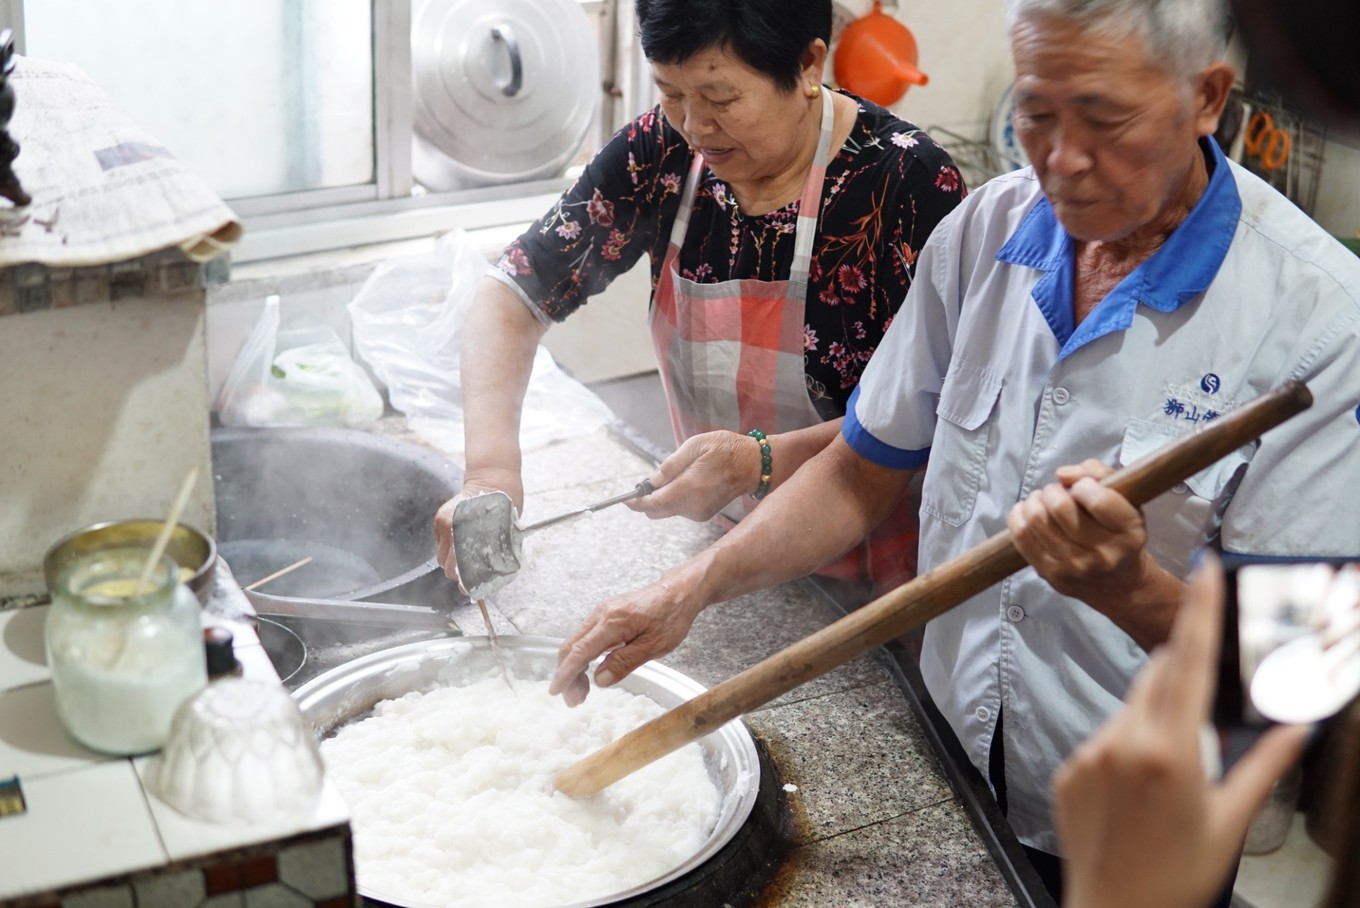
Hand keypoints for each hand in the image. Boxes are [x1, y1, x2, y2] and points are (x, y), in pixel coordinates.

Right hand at [433, 468, 523, 581]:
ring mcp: (443, 523)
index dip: (467, 580)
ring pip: (441, 557)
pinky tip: (462, 544)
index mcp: (465, 531)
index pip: (459, 567)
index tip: (474, 587)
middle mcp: (450, 527)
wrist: (493, 477)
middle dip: (458, 574)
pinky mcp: (440, 519)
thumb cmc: (504, 504)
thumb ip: (494, 551)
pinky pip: (441, 543)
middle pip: (447, 566)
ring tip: (467, 561)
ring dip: (452, 562)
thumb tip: (494, 575)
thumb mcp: (504, 530)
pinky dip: (449, 548)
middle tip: (472, 576)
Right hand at [548, 573, 706, 705]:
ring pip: (577, 643)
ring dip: (575, 668)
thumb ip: (625, 662)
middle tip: (574, 700)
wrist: (678, 591)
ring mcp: (602, 613)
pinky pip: (586, 638)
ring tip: (582, 692)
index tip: (555, 691)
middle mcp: (601, 614)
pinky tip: (591, 672)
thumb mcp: (654, 645)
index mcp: (612, 622)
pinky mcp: (606, 615)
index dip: (566, 674)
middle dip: (567, 675)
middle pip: (571, 647)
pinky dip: (583, 657)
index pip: (580, 651)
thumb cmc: (671, 616)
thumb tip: (600, 679)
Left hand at [627, 430, 759, 521]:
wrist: (754, 465)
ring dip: (663, 497)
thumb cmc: (726, 449)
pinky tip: (689, 482)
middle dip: (648, 499)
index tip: (625, 498)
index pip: (654, 503)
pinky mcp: (703, 515)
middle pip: (656, 511)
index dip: (636, 502)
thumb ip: (671, 465)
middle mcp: (692, 506)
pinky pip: (680, 510)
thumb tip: (651, 481)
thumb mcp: (696, 446)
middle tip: (651, 481)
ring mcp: (698, 513)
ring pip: (667, 511)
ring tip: (680, 475)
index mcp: (689, 487)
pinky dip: (675, 499)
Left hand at [1008, 459, 1174, 641]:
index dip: (1084, 485)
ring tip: (1042, 501)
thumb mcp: (1127, 500)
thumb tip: (1062, 475)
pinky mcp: (1050, 574)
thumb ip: (1099, 474)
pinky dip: (1018, 516)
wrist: (1119, 585)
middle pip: (1060, 508)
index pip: (1099, 501)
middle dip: (1053, 491)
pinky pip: (1022, 538)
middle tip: (1056, 493)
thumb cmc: (1120, 535)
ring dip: (1034, 501)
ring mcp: (1074, 566)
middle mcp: (1103, 554)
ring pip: (1037, 520)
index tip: (1082, 487)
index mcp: (1129, 532)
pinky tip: (1026, 512)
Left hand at [1053, 555, 1309, 907]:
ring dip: (1154, 722)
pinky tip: (1135, 794)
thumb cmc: (1179, 874)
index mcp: (1171, 750)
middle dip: (1183, 678)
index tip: (1205, 568)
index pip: (1190, 662)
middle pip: (1159, 679)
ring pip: (1130, 709)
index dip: (1200, 611)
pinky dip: (1124, 749)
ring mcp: (1089, 752)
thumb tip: (1297, 726)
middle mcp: (1123, 740)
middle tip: (1201, 720)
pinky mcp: (1067, 767)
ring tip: (1167, 782)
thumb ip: (1264, 765)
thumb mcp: (1230, 821)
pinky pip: (1102, 738)